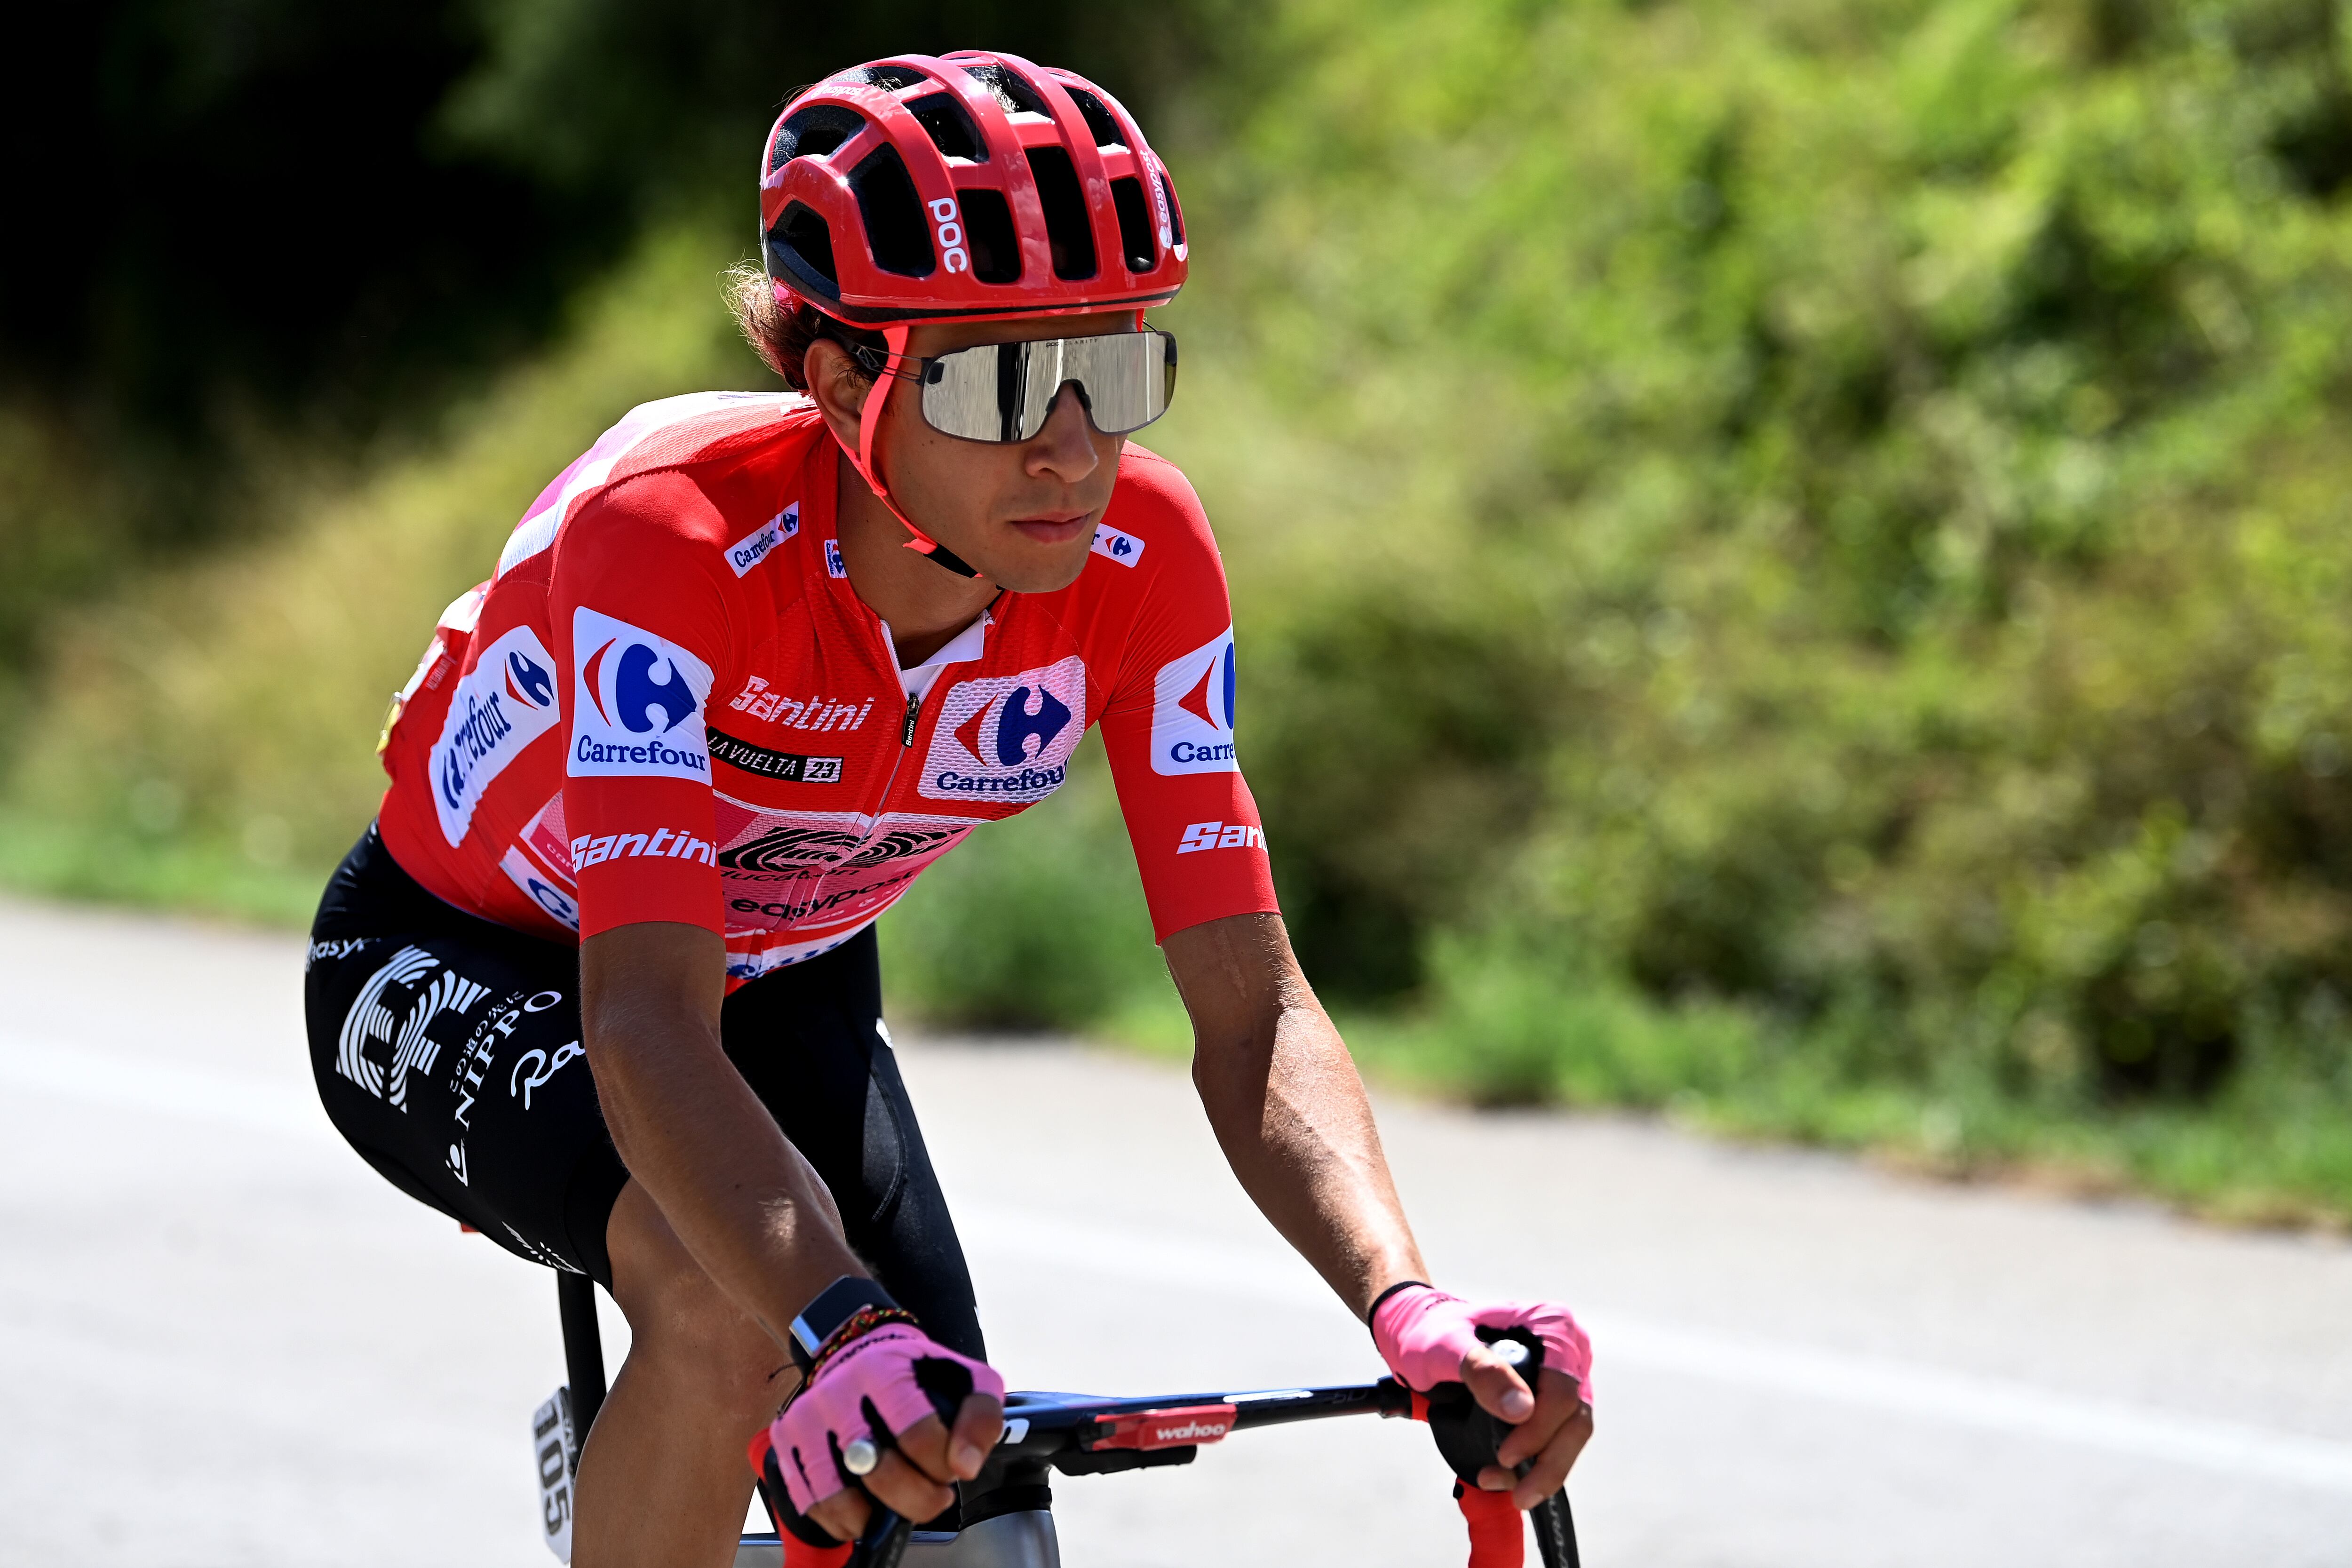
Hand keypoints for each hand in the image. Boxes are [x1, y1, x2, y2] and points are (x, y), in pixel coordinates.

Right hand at [767, 1322, 1005, 1541]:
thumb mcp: (965, 1378)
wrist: (858, 1351)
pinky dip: (842, 1521)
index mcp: (884, 1369)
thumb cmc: (917, 1375)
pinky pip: (811, 1502)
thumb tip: (964, 1466)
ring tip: (897, 1509)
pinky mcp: (787, 1442)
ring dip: (877, 1517)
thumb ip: (981, 1417)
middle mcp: (838, 1391)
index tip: (952, 1471)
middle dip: (918, 1498)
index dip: (942, 1466)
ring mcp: (807, 1418)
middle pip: (878, 1470)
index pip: (916, 1434)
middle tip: (933, 1496)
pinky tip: (866, 1511)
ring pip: (838, 1495)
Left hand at [1372, 1283, 1594, 1509]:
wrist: (1423, 1336)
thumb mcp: (1446, 1346)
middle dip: (1548, 1462)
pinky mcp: (1552, 1404)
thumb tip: (1523, 1409)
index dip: (1539, 1429)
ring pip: (1571, 1435)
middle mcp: (1566, 1353)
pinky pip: (1555, 1441)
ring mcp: (1563, 1380)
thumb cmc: (1435, 1332)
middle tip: (1517, 1493)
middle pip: (1575, 1418)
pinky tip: (1502, 1475)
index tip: (1505, 1455)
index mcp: (1551, 1326)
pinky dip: (1533, 1464)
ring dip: (1542, 1469)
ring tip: (1500, 1484)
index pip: (1562, 1390)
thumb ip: (1482, 1371)